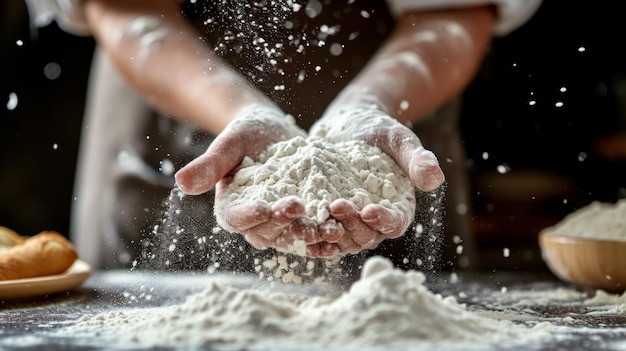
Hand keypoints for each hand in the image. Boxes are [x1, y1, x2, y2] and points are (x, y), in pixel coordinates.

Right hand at [175, 104, 316, 252]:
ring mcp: (281, 222)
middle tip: (299, 208)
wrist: (271, 131)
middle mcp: (256, 222)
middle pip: (268, 231)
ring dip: (309, 233)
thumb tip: (180, 182)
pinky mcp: (304, 218)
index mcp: (232, 208)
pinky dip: (326, 228)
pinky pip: (314, 228)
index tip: (262, 207)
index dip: (249, 215)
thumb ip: (208, 165)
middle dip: (284, 223)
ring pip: (293, 234)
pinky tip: (342, 224)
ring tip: (326, 224)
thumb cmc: (244, 134)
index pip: (236, 218)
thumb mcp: (228, 144)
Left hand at [300, 106, 444, 255]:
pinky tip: (299, 224)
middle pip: (366, 235)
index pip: (395, 223)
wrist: (347, 125)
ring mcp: (350, 221)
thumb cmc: (379, 129)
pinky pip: (320, 230)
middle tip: (336, 206)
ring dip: (330, 231)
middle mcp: (374, 220)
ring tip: (317, 216)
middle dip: (351, 224)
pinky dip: (312, 231)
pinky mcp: (327, 216)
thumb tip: (436, 180)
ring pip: (342, 238)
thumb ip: (417, 158)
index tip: (370, 211)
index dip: (384, 221)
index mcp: (399, 207)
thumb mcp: (399, 139)